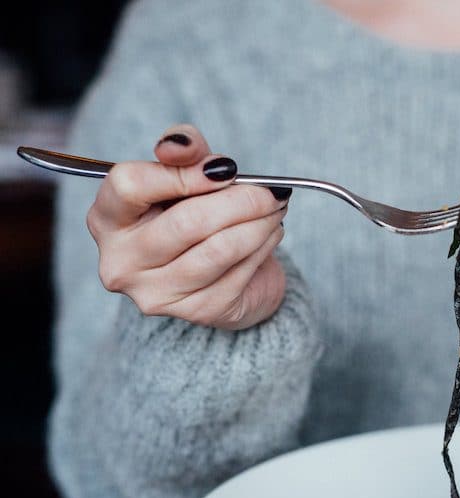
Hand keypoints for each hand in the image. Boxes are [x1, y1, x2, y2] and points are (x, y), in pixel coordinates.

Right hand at [86, 124, 290, 329]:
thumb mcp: (186, 173)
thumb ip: (182, 151)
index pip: (130, 185)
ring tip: (275, 208)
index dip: (183, 173)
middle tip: (270, 190)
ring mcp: (156, 293)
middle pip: (186, 222)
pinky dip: (264, 245)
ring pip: (220, 249)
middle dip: (240, 201)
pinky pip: (240, 271)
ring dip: (260, 223)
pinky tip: (270, 233)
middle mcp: (121, 262)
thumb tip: (179, 145)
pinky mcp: (197, 312)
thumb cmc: (193, 212)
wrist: (219, 273)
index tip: (225, 169)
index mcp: (106, 218)